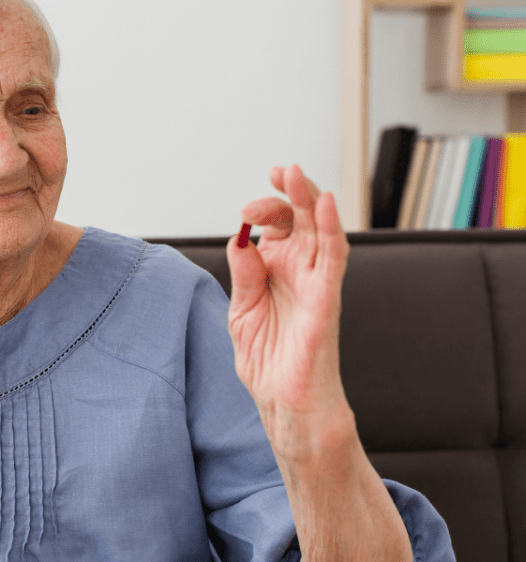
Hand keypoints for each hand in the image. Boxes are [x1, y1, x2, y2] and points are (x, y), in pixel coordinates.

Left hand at [225, 164, 352, 459]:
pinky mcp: (327, 299)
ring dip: (310, 199)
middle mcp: (299, 270)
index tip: (246, 208)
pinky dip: (331, 229)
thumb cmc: (268, 360)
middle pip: (300, 218)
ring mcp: (316, 282)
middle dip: (288, 191)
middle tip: (277, 173)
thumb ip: (243, 275)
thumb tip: (240, 239)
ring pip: (320, 229)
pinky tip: (325, 206)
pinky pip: (334, 258)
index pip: (275, 225)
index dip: (265, 207)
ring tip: (295, 174)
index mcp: (276, 268)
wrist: (284, 401)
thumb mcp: (242, 312)